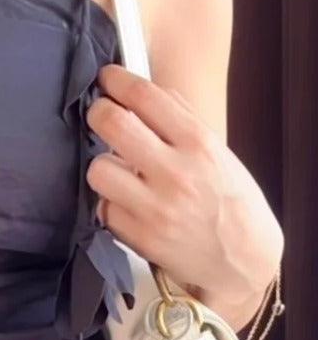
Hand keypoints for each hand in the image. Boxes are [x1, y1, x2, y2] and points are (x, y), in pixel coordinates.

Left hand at [87, 66, 282, 326]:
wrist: (243, 261)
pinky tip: (125, 201)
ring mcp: (155, 207)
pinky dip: (109, 202)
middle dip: (98, 112)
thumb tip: (141, 90)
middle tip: (100, 114)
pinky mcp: (140, 237)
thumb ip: (181, 119)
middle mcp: (176, 172)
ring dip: (102, 165)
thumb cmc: (230, 201)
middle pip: (112, 124)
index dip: (117, 81)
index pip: (145, 96)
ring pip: (98, 169)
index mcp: (199, 143)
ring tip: (117, 169)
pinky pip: (103, 208)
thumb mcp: (218, 152)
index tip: (106, 78)